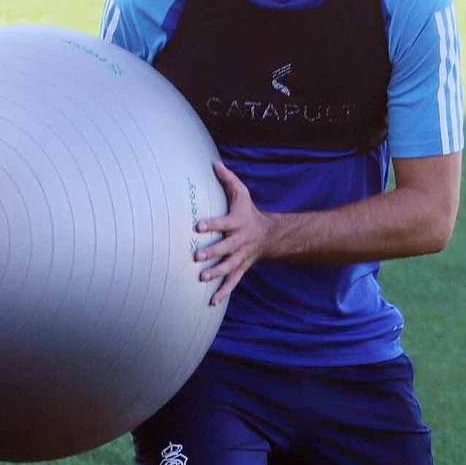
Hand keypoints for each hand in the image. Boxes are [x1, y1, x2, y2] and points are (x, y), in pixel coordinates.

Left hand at [195, 161, 267, 306]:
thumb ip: (227, 180)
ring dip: (216, 272)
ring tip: (202, 278)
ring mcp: (240, 257)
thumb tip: (214, 163)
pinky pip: (232, 282)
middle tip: (197, 255)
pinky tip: (211, 301)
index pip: (223, 223)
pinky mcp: (240, 268)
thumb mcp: (241, 194)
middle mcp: (239, 241)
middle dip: (212, 252)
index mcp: (237, 223)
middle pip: (225, 248)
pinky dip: (223, 292)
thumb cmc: (248, 212)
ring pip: (228, 266)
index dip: (212, 224)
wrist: (268, 235)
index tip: (198, 226)